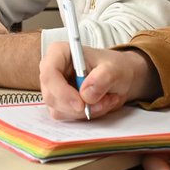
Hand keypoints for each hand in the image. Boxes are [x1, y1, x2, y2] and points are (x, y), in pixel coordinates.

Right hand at [39, 44, 157, 119]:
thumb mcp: (115, 69)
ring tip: (106, 99)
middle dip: (78, 106)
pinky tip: (100, 104)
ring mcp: (55, 88)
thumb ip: (102, 78)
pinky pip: (68, 116)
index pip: (49, 74)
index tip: (81, 104)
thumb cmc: (114, 67)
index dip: (61, 91)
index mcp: (60, 53)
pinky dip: (86, 115)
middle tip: (102, 102)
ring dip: (86, 111)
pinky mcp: (60, 103)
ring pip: (60, 110)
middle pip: (51, 96)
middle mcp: (53, 70)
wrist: (119, 77)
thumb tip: (86, 94)